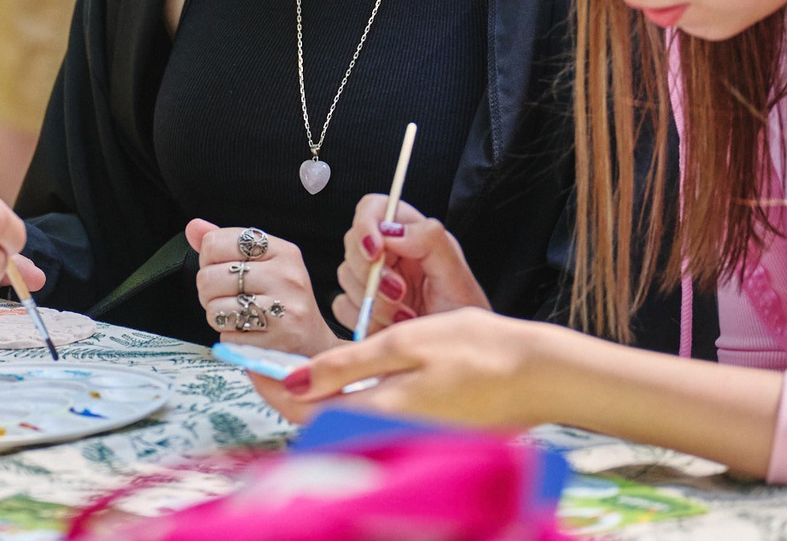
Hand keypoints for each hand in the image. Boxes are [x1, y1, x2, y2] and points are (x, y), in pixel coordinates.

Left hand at [186, 220, 340, 356]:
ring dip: (217, 315)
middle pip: (209, 277)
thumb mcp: (263, 263)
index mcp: (282, 251)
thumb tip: (194, 227)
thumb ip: (226, 243)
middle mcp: (285, 277)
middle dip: (208, 291)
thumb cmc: (281, 298)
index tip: (220, 267)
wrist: (313, 341)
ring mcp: (283, 310)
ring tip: (236, 313)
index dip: (208, 258)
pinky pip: (227, 335)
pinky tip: (247, 331)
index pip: (216, 242)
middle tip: (225, 295)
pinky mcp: (276, 341)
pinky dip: (229, 335)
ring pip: (214, 308)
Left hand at [249, 308, 566, 429]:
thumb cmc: (479, 351)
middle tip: (269, 364)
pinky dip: (349, 410)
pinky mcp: (423, 441)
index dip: (270, 389)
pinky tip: (350, 386)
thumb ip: (347, 366)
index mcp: (380, 412)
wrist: (539, 375)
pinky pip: (372, 430)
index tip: (247, 363)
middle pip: (319, 428)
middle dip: (289, 399)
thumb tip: (293, 381)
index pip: (305, 413)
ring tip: (303, 371)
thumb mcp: (405, 343)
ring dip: (317, 405)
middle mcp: (390, 438)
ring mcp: (409, 444)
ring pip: (344, 430)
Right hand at [332, 198, 489, 335]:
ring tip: (404, 316)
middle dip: (373, 274)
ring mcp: (372, 281)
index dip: (366, 225)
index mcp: (411, 235)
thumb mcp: (456, 276)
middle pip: (353, 243)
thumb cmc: (463, 317)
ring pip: (346, 276)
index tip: (375, 251)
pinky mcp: (361, 308)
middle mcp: (388, 253)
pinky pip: (342, 306)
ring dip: (374, 301)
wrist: (456, 358)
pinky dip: (364, 319)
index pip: (373, 208)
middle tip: (400, 295)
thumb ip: (430, 241)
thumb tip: (392, 231)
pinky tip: (389, 327)